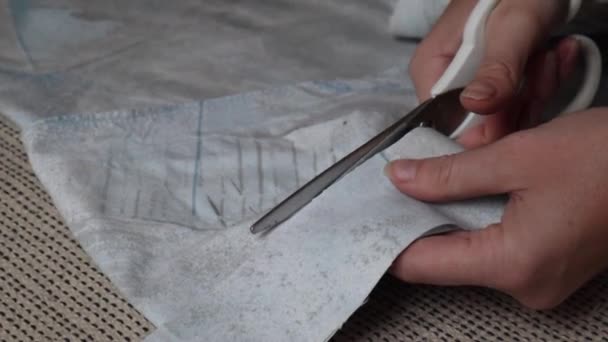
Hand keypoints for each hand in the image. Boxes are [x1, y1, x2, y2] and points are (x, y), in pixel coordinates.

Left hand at [386, 108, 607, 308]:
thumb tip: (399, 178)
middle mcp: (526, 286)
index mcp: (514, 264)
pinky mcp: (550, 267)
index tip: (362, 217)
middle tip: (391, 188)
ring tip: (422, 184)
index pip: (426, 265)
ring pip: (470, 254)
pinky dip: (475, 223)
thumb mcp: (517, 156)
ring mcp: (540, 281)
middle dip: (417, 223)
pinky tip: (462, 194)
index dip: (388, 241)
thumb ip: (450, 174)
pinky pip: (495, 249)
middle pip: (445, 261)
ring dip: (447, 220)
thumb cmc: (604, 158)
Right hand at [410, 0, 579, 146]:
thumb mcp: (511, 26)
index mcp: (430, 71)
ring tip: (549, 54)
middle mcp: (446, 83)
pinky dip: (543, 82)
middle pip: (480, 123)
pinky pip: (519, 102)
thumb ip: (496, 67)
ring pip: (505, 115)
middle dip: (519, 101)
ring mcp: (471, 84)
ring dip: (537, 89)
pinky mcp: (494, 83)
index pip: (446, 124)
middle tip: (541, 65)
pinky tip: (552, 55)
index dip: (485, 126)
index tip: (516, 105)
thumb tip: (475, 105)